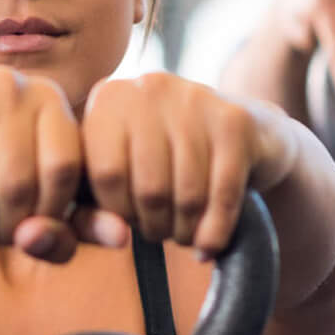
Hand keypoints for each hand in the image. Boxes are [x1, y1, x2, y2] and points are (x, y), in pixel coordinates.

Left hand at [81, 74, 293, 261]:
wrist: (241, 133)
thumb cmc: (161, 163)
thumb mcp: (118, 174)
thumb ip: (93, 206)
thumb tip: (112, 233)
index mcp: (110, 99)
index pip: (105, 174)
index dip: (116, 213)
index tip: (126, 225)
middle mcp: (150, 89)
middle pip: (149, 187)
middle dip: (153, 225)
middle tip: (158, 234)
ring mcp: (197, 100)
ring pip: (187, 194)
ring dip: (184, 230)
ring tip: (181, 236)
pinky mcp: (237, 122)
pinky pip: (224, 194)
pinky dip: (215, 231)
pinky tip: (208, 245)